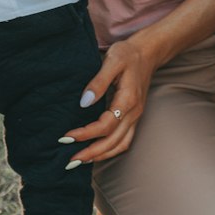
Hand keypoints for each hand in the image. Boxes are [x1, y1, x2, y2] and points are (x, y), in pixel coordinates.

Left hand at [58, 34, 156, 165]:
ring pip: (120, 144)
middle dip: (91, 152)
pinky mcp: (134, 117)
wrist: (147, 53)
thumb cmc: (127, 54)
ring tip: (81, 161)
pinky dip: (111, 150)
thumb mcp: (112, 60)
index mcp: (128, 100)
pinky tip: (97, 152)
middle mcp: (134, 112)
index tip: (67, 137)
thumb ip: (98, 82)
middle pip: (113, 141)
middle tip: (70, 160)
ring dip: (101, 155)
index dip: (86, 134)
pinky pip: (124, 140)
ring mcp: (136, 116)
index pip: (105, 125)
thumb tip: (84, 102)